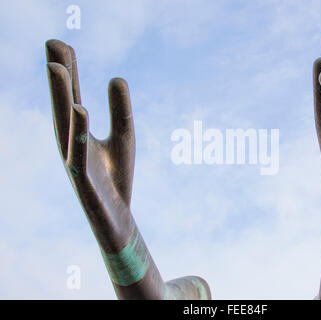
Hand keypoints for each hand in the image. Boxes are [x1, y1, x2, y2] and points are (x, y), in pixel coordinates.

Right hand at [45, 40, 210, 299]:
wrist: (117, 218)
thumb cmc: (116, 177)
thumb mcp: (124, 137)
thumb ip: (121, 109)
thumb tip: (116, 76)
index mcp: (79, 133)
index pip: (72, 96)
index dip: (67, 71)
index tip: (60, 42)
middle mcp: (70, 143)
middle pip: (63, 105)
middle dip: (59, 76)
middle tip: (53, 43)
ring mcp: (74, 162)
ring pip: (65, 126)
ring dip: (61, 97)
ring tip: (59, 67)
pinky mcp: (84, 181)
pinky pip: (79, 154)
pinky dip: (78, 132)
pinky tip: (81, 109)